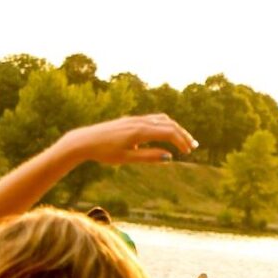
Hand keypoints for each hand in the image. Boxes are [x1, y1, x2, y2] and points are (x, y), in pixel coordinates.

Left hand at [62, 113, 195, 165]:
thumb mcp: (127, 158)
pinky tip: (167, 133)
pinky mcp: (131, 120)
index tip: (187, 152)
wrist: (85, 141)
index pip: (168, 132)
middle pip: (169, 124)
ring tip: (183, 139)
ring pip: (162, 119)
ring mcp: (136, 119)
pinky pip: (154, 119)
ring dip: (175, 128)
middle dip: (183, 135)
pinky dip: (165, 125)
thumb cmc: (104, 152)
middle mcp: (140, 122)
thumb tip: (169, 157)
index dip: (181, 141)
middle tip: (193, 146)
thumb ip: (149, 157)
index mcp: (140, 131)